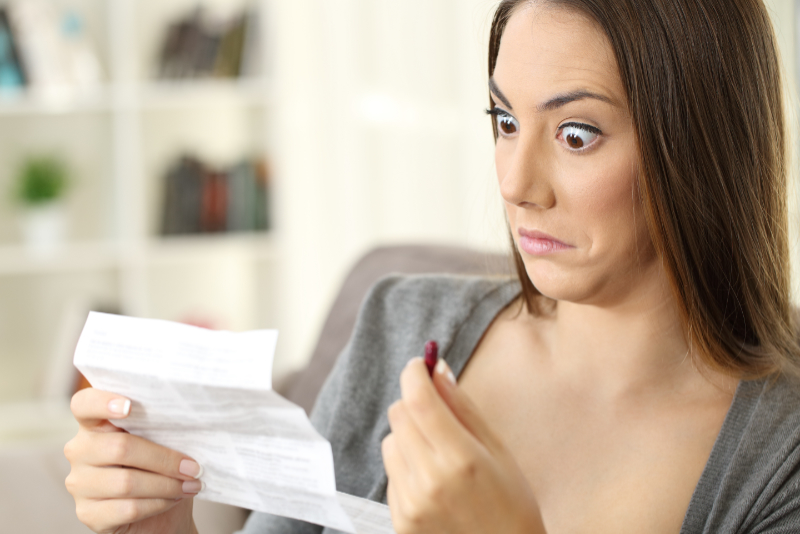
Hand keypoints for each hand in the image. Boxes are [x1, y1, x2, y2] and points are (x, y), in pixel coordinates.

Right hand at [64, 388, 200, 533]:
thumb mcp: (160, 441)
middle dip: (165, 459)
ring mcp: (79, 483)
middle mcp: (80, 450)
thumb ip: (158, 427)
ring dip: (166, 485)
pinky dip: (158, 503)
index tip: (129, 406)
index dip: (102, 402)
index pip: (84, 404)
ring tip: (191, 484)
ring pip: (126, 483)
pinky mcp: (87, 513)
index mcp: (95, 424)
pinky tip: (174, 499)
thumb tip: (186, 420)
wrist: (159, 512)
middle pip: (120, 448)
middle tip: (193, 467)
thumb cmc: (160, 468)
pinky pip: (127, 508)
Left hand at [382, 358, 545, 533]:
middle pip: (398, 415)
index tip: (420, 365)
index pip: (420, 401)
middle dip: (413, 402)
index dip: (415, 374)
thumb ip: (463, 408)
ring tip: (437, 454)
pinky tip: (432, 482)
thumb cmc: (512, 505)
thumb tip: (438, 370)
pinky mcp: (400, 521)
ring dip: (407, 436)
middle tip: (434, 409)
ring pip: (389, 442)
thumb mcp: (498, 451)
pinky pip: (390, 474)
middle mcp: (430, 481)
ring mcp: (411, 504)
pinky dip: (406, 467)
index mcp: (461, 459)